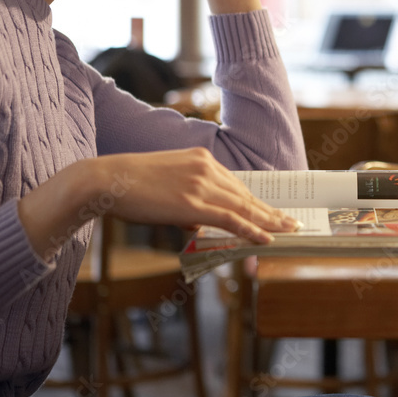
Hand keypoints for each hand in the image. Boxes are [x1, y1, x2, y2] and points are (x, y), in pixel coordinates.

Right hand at [19, 148, 295, 258]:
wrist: (106, 180)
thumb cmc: (128, 186)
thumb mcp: (165, 187)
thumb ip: (187, 204)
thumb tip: (199, 224)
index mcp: (200, 159)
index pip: (236, 184)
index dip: (255, 201)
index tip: (272, 210)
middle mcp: (206, 168)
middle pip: (245, 194)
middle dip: (270, 211)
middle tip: (291, 221)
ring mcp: (201, 184)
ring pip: (243, 207)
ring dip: (268, 221)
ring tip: (287, 230)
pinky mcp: (193, 203)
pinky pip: (231, 219)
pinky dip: (252, 229)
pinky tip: (266, 237)